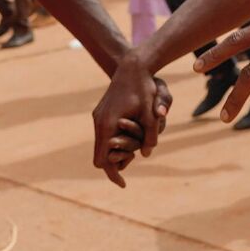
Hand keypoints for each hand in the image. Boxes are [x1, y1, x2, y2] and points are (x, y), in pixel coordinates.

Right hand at [90, 61, 170, 186]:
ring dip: (115, 150)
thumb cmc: (143, 88)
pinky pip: (104, 133)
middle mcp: (99, 122)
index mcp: (107, 125)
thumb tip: (147, 154)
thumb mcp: (150, 114)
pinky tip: (130, 135)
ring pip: (102, 144)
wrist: (131, 65)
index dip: (113, 174)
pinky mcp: (102, 111)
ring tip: (134, 149)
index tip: (123, 184)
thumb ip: (149, 136)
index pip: (102, 160)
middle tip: (133, 160)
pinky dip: (114, 140)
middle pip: (100, 155)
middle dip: (115, 163)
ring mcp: (99, 116)